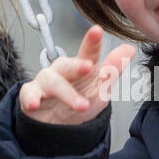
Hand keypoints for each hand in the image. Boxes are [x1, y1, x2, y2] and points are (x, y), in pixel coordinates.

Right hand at [19, 25, 136, 124]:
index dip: (92, 42)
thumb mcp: (100, 88)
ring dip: (67, 94)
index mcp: (81, 67)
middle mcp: (61, 71)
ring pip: (52, 81)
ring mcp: (45, 82)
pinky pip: (28, 94)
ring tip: (82, 106)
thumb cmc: (80, 101)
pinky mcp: (30, 96)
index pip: (88, 53)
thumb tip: (130, 48)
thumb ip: (112, 70)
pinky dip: (30, 98)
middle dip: (76, 66)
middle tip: (88, 67)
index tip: (97, 30)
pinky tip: (34, 104)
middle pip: (67, 65)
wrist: (60, 128)